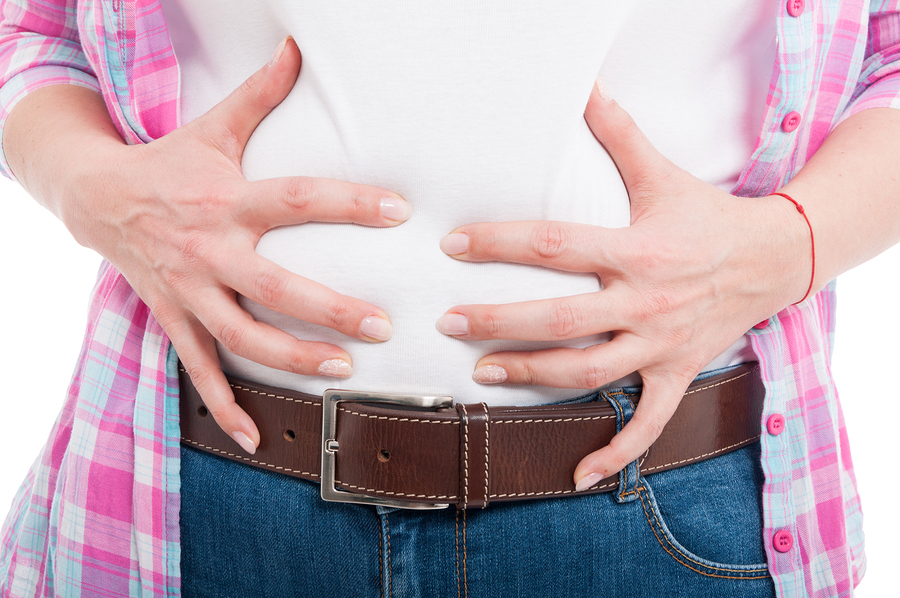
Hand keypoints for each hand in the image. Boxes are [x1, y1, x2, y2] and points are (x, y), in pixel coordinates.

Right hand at [63, 38, 408, 453]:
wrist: (96, 196)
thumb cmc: (170, 162)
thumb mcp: (213, 127)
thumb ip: (261, 94)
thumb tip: (298, 46)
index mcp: (226, 199)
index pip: (296, 199)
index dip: (348, 203)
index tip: (399, 210)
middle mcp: (209, 249)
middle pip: (273, 287)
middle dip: (328, 309)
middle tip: (382, 325)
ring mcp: (189, 290)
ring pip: (241, 336)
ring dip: (291, 358)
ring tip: (342, 371)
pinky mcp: (173, 318)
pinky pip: (199, 369)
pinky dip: (225, 406)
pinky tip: (256, 438)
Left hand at [436, 81, 810, 488]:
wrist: (772, 258)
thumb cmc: (705, 216)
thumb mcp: (661, 173)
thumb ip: (617, 134)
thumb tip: (584, 86)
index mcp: (635, 250)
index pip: (555, 245)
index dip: (500, 244)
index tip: (452, 246)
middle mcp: (645, 302)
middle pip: (561, 319)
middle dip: (498, 323)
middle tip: (448, 324)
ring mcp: (660, 344)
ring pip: (589, 371)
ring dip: (533, 377)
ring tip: (482, 374)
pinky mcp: (675, 373)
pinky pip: (648, 424)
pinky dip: (616, 452)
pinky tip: (578, 475)